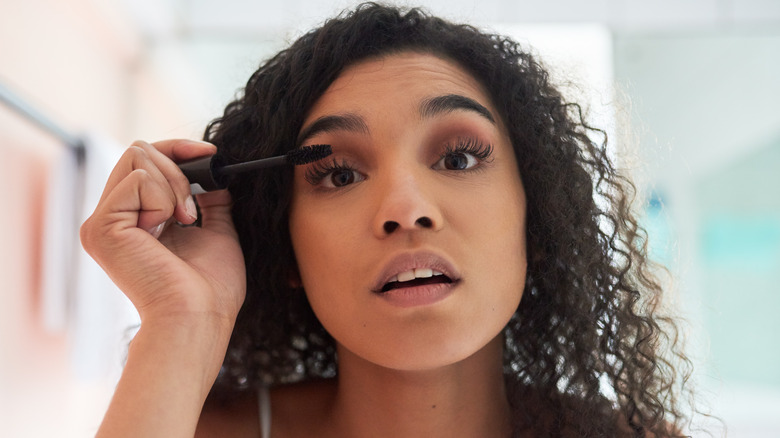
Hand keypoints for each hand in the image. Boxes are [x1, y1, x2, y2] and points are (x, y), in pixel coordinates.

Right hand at [80, 139, 245, 328]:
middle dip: (179, 169)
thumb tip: (214, 174)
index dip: (178, 150)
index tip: (212, 155)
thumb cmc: (211, 288)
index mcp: (135, 220)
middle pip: (139, 151)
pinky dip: (164, 199)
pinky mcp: (101, 226)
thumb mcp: (217, 231)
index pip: (145, 161)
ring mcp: (102, 222)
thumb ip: (211, 201)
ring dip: (174, 185)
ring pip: (138, 156)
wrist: (199, 317)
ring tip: (184, 222)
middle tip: (193, 211)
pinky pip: (138, 179)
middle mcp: (113, 218)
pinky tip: (168, 227)